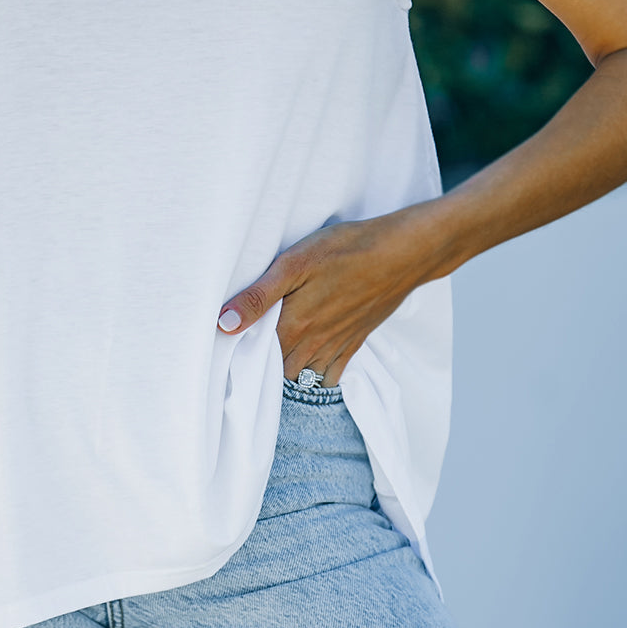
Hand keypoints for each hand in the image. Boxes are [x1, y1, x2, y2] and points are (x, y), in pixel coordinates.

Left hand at [216, 208, 434, 385]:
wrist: (402, 253)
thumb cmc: (347, 250)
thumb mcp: (294, 263)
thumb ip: (258, 296)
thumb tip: (224, 324)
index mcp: (293, 326)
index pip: (254, 354)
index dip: (240, 349)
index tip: (230, 341)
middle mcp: (312, 345)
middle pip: (276, 369)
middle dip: (261, 362)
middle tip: (251, 342)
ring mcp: (335, 347)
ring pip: (300, 375)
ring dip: (286, 367)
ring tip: (277, 349)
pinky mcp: (353, 344)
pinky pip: (329, 377)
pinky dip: (315, 374)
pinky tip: (309, 357)